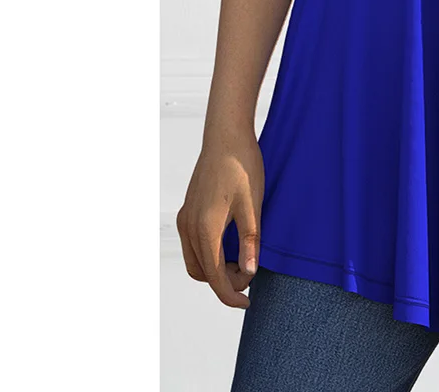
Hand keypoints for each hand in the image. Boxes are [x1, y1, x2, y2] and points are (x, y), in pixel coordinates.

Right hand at [175, 131, 264, 308]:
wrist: (226, 136)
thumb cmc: (242, 167)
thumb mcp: (253, 205)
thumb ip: (250, 241)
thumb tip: (248, 272)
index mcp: (205, 228)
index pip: (214, 277)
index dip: (230, 294)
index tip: (247, 302)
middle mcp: (189, 226)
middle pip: (202, 272)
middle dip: (223, 282)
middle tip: (249, 275)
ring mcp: (185, 218)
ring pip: (195, 259)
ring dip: (215, 268)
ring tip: (242, 260)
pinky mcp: (188, 210)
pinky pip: (194, 244)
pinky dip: (209, 253)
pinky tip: (230, 244)